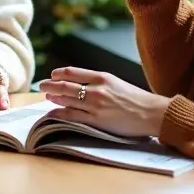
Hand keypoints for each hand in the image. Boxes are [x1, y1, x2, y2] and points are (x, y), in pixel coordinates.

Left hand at [40, 67, 170, 137]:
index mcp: (102, 77)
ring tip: (47, 97)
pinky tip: (53, 113)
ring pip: (67, 100)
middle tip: (42, 86)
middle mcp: (96, 89)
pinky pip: (72, 116)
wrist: (151, 113)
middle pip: (66, 85)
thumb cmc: (137, 99)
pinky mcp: (97, 121)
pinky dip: (60, 114)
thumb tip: (83, 84)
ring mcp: (95, 105)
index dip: (59, 73)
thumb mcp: (117, 83)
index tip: (52, 75)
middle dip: (51, 85)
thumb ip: (100, 82)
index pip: (73, 72)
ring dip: (54, 98)